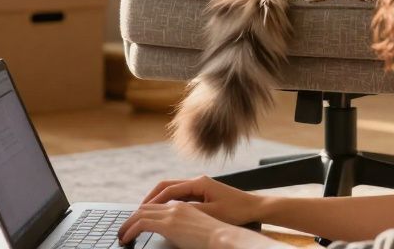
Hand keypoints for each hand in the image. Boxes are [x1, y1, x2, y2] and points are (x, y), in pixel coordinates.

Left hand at [117, 202, 240, 248]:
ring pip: (141, 213)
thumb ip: (184, 228)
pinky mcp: (169, 224)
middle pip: (146, 207)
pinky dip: (130, 230)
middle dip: (132, 218)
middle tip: (123, 229)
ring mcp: (172, 213)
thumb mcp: (198, 229)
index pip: (157, 205)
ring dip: (128, 224)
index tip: (135, 223)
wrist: (225, 237)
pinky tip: (126, 238)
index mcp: (183, 206)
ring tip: (121, 235)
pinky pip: (142, 224)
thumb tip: (175, 236)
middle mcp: (176, 206)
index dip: (143, 213)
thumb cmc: (217, 237)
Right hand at [129, 176, 263, 226]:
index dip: (153, 200)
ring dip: (160, 199)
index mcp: (199, 183)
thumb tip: (170, 212)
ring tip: (147, 211)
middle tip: (138, 209)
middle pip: (167, 185)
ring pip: (173, 190)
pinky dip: (169, 202)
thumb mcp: (212, 213)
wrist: (255, 207)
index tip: (141, 210)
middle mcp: (197, 181)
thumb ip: (190, 211)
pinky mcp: (203, 192)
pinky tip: (164, 212)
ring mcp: (200, 186)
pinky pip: (181, 195)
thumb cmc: (237, 210)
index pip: (169, 190)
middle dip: (152, 197)